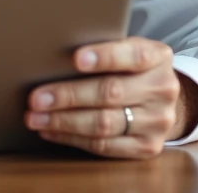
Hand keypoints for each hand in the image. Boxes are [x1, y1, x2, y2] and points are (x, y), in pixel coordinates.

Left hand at [24, 37, 197, 158]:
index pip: (133, 55)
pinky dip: (72, 138)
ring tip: (35, 117)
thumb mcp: (126, 49)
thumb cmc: (130, 68)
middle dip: (68, 95)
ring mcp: (158, 121)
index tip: (75, 59)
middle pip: (110, 92)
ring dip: (63, 121)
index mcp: (158, 57)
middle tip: (36, 97)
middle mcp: (162, 89)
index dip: (104, 57)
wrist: (161, 100)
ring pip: (104, 123)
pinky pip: (104, 146)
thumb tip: (53, 54)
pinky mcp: (147, 147)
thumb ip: (103, 50)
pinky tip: (51, 131)